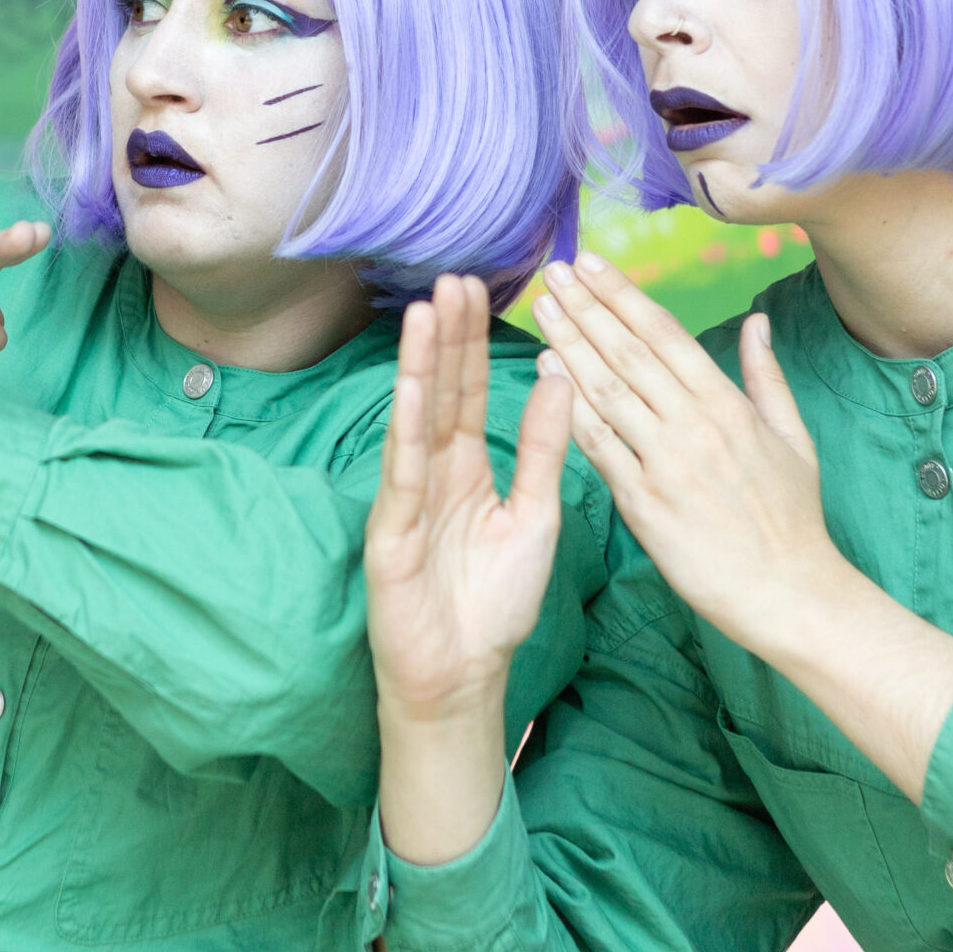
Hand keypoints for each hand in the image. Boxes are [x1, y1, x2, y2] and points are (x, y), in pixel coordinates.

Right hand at [365, 276, 574, 724]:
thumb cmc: (495, 601)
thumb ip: (543, 449)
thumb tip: (560, 378)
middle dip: (447, 336)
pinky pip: (404, 473)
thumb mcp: (535, 515)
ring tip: (427, 313)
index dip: (474, 341)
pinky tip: (412, 389)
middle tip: (453, 278)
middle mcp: (432, 471)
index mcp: (467, 466)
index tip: (481, 287)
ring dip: (422, 366)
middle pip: (441, 391)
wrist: (463, 673)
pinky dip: (408, 430)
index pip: (469, 390)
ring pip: (417, 420)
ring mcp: (408, 497)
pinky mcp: (392, 531)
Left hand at [534, 254, 841, 648]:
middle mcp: (694, 425)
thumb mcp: (792, 439)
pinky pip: (597, 445)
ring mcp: (665, 463)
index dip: (623, 295)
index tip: (591, 263)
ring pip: (606, 390)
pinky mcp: (643, 503)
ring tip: (541, 308)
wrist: (788, 592)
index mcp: (728, 405)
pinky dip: (568, 405)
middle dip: (586, 307)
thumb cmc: (792, 518)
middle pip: (628, 352)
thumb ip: (766, 377)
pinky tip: (543, 372)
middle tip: (552, 271)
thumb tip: (758, 322)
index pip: (665, 334)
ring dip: (568, 344)